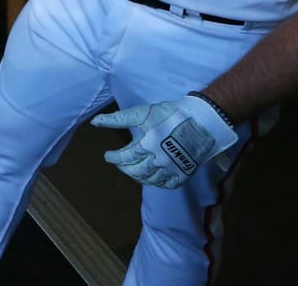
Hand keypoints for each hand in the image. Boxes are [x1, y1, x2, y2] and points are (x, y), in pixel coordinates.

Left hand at [92, 95, 237, 187]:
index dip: (114, 157)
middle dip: (124, 168)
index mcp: (147, 145)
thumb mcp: (142, 113)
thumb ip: (118, 119)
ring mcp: (172, 169)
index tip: (107, 155)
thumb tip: (94, 122)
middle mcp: (158, 161)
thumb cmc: (170, 114)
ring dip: (138, 177)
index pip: (125, 157)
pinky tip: (153, 178)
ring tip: (133, 171)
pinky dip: (157, 183)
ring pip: (150, 180)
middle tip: (119, 164)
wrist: (202, 121)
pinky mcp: (184, 173)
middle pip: (136, 171)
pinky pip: (167, 185)